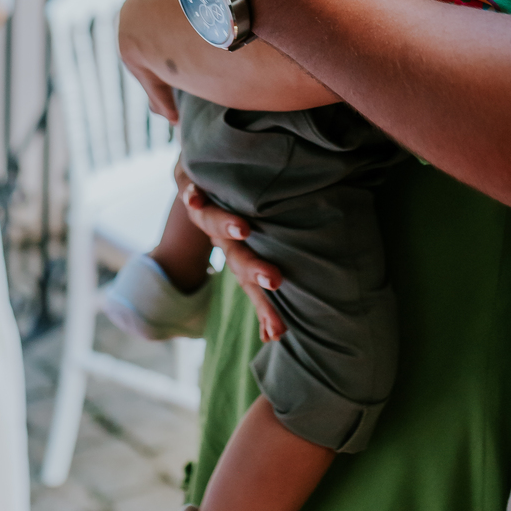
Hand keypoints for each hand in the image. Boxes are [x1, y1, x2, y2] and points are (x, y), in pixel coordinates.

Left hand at [174, 161, 286, 342]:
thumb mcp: (258, 234)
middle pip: (237, 258)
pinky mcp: (193, 186)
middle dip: (255, 271)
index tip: (277, 333)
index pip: (253, 284)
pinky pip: (191, 189)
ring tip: (243, 230)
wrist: (196, 177)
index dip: (263, 307)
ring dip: (227, 226)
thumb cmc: (237, 207)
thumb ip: (280, 255)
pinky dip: (191, 195)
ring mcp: (206, 212)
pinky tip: (192, 197)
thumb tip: (319, 283)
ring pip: (213, 222)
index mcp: (238, 252)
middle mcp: (220, 238)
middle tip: (275, 282)